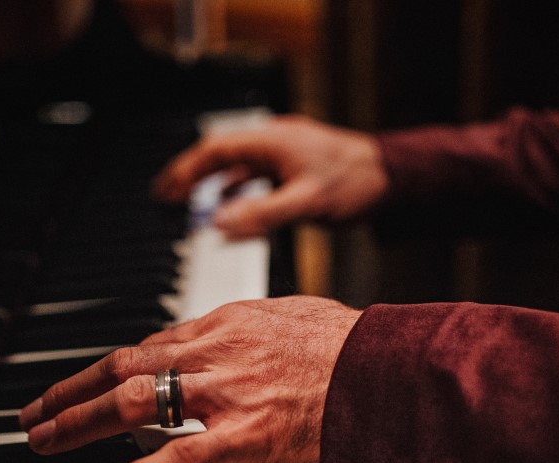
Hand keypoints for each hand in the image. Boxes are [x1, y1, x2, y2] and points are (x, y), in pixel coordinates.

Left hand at [19, 296, 361, 462]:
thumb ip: (247, 329)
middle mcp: (215, 351)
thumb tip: (224, 336)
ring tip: (46, 441)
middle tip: (35, 414)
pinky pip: (179, 456)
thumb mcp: (289, 316)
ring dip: (81, 421)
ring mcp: (227, 392)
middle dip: (71, 391)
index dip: (103, 369)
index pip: (146, 346)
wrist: (387, 368)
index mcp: (224, 324)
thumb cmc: (348, 345)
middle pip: (124, 367)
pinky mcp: (247, 433)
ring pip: (135, 401)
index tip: (79, 385)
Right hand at [152, 115, 389, 236]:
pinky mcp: (296, 168)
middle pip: (221, 155)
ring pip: (238, 166)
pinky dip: (239, 191)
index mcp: (271, 142)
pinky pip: (257, 176)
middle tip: (166, 196)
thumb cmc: (356, 183)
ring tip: (189, 203)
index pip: (215, 151)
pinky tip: (232, 207)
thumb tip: (218, 223)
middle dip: (191, 176)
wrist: (393, 178)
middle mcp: (274, 143)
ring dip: (213, 184)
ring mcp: (285, 154)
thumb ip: (260, 214)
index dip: (185, 171)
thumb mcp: (305, 202)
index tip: (165, 191)